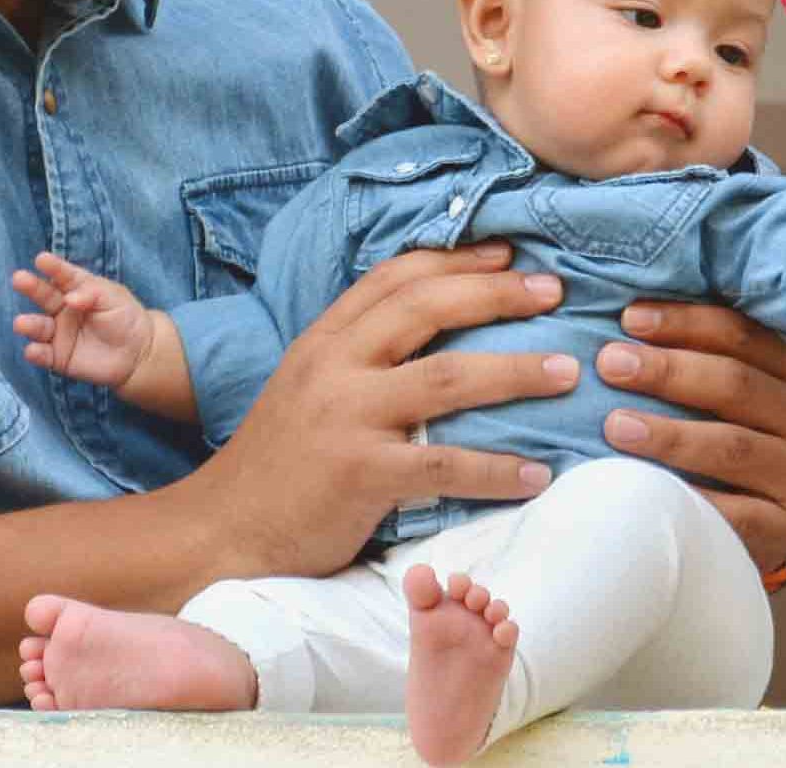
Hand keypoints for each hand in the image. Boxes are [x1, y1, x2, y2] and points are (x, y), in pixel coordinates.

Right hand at [10, 251, 158, 388]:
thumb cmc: (125, 317)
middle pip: (44, 296)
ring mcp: (58, 333)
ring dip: (28, 324)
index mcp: (76, 288)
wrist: (137, 352)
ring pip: (39, 327)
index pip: (63, 275)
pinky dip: (35, 353)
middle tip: (19, 278)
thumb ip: (92, 294)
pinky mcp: (58, 357)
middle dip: (31, 287)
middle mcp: (62, 308)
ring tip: (20, 323)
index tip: (41, 259)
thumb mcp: (113, 298)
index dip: (53, 267)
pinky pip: (43, 355)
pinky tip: (32, 350)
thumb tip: (69, 299)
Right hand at [187, 243, 578, 578]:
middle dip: (497, 293)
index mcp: (323, 340)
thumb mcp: (307, 388)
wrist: (218, 532)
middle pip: (425, 308)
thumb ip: (359, 357)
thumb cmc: (276, 464)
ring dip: (516, 371)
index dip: (457, 258)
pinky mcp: (359, 475)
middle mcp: (333, 367)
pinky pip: (445, 465)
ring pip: (446, 377)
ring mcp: (345, 419)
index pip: (394, 277)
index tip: (511, 252)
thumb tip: (438, 335)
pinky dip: (499, 469)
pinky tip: (538, 473)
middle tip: (555, 291)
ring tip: (567, 370)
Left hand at [594, 301, 785, 571]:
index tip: (629, 319)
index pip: (741, 333)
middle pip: (735, 384)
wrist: (765, 511)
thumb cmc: (727, 427)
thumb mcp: (729, 378)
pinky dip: (690, 496)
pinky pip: (735, 511)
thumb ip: (699, 343)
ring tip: (615, 425)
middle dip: (667, 371)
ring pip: (732, 445)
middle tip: (609, 364)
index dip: (684, 322)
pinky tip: (647, 488)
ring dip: (669, 435)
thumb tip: (630, 306)